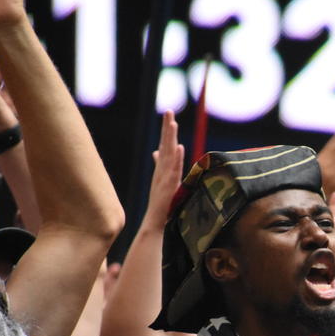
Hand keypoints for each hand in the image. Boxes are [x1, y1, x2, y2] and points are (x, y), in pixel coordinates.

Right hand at [144, 110, 184, 228]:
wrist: (155, 223)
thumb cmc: (162, 205)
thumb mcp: (162, 183)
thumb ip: (161, 167)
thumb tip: (157, 152)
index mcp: (161, 170)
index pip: (165, 148)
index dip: (167, 133)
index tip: (170, 118)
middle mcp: (162, 171)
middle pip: (165, 146)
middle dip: (167, 129)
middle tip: (169, 111)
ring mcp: (164, 178)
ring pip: (168, 154)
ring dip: (170, 139)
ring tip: (173, 123)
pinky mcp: (168, 186)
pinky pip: (173, 170)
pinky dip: (176, 159)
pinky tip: (179, 148)